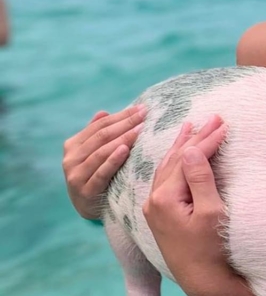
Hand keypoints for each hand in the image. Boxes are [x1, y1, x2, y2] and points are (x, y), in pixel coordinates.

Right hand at [62, 105, 146, 219]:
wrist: (88, 207)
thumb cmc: (95, 175)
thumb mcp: (94, 154)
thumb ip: (96, 134)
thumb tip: (103, 112)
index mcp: (73, 145)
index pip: (100, 126)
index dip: (121, 116)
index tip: (142, 108)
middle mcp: (71, 159)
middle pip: (102, 136)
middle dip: (125, 123)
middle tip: (145, 115)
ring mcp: (76, 175)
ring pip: (101, 152)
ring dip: (122, 138)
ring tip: (140, 129)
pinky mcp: (85, 191)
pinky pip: (101, 173)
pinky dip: (113, 160)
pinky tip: (126, 150)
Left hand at [143, 116, 252, 295]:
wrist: (202, 279)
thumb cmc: (211, 248)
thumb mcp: (211, 212)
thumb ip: (200, 178)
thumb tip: (192, 150)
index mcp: (164, 198)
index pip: (188, 159)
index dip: (207, 140)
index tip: (223, 124)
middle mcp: (153, 200)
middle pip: (175, 159)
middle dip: (195, 137)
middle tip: (212, 118)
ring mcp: (154, 207)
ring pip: (167, 167)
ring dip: (182, 146)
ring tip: (192, 127)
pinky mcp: (160, 214)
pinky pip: (166, 178)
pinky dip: (175, 162)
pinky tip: (180, 154)